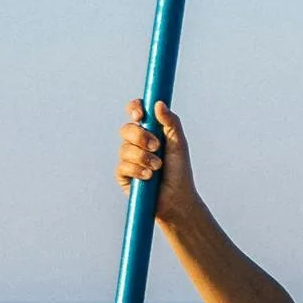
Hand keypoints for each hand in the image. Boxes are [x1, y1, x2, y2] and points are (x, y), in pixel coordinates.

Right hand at [118, 98, 197, 215]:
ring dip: (143, 157)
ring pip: (124, 149)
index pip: (137, 113)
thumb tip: (158, 103)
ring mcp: (128, 159)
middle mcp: (137, 143)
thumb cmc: (180, 171)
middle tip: (157, 146)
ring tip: (158, 167)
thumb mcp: (179, 144)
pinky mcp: (123, 175)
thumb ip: (171, 122)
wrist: (177, 199)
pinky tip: (149, 177)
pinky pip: (122, 166)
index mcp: (150, 131)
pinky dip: (137, 170)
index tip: (141, 114)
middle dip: (140, 137)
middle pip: (126, 129)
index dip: (135, 109)